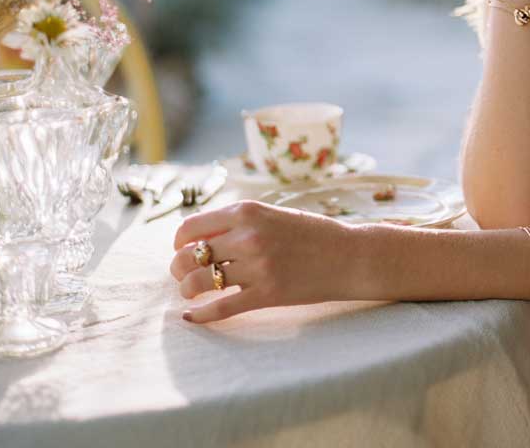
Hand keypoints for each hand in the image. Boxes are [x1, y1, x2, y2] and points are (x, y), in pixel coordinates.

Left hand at [170, 199, 365, 323]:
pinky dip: (200, 315)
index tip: (183, 252)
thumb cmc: (313, 234)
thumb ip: (240, 223)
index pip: (190, 228)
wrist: (351, 255)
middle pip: (187, 256)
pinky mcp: (267, 294)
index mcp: (248, 212)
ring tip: (193, 293)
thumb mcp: (274, 215)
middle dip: (178, 269)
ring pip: (197, 283)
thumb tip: (198, 239)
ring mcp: (257, 266)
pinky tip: (192, 316)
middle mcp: (248, 237)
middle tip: (185, 275)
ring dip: (188, 290)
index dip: (179, 243)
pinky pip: (220, 307)